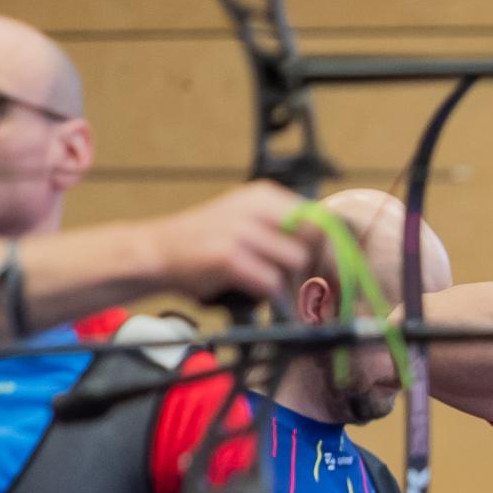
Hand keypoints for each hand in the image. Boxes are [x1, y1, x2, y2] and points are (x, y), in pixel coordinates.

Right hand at [144, 184, 316, 310]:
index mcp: (265, 196)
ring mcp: (240, 230)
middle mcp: (255, 207)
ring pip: (295, 261)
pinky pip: (270, 281)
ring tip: (276, 292)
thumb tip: (331, 252)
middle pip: (314, 239)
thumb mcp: (246, 222)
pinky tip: (256, 295)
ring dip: (292, 283)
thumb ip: (283, 230)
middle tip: (312, 288)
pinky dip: (269, 296)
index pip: (320, 217)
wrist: (155, 252)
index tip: (338, 270)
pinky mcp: (228, 256)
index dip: (333, 247)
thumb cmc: (205, 243)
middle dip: (317, 267)